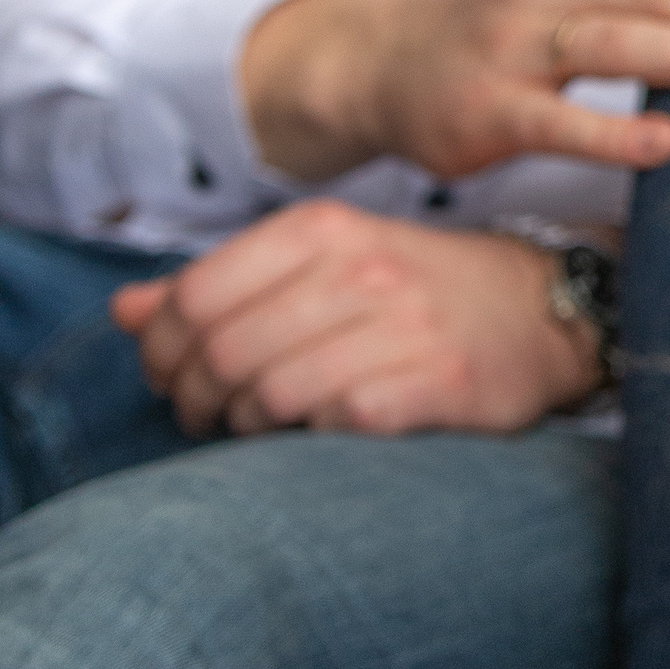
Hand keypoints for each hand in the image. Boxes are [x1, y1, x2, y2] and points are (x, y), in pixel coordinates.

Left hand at [110, 201, 598, 437]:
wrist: (545, 311)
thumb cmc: (420, 292)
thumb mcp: (324, 264)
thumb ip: (223, 285)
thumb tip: (124, 314)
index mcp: (322, 231)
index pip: (196, 296)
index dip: (162, 350)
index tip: (168, 377)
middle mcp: (361, 270)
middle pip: (224, 350)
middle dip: (194, 397)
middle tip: (202, 416)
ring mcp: (403, 327)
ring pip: (271, 392)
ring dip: (246, 425)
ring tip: (254, 428)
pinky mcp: (439, 384)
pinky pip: (338, 420)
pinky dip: (312, 437)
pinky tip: (317, 434)